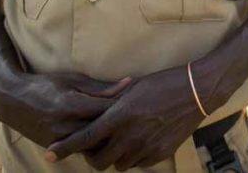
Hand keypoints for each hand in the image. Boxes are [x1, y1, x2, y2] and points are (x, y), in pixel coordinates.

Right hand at [0, 71, 131, 148]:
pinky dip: (94, 146)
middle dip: (120, 127)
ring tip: (125, 132)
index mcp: (71, 104)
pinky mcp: (53, 148)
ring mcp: (58, 139)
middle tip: (137, 121)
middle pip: (102, 132)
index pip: (107, 110)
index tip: (139, 103)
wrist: (12, 100)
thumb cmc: (46, 84)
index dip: (125, 108)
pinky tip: (106, 140)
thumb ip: (101, 87)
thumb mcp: (73, 79)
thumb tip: (129, 83)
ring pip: (93, 146)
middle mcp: (64, 125)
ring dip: (108, 140)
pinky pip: (80, 151)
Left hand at [45, 64, 206, 170]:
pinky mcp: (160, 154)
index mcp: (120, 116)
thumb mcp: (133, 88)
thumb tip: (94, 111)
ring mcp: (146, 148)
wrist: (197, 91)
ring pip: (118, 165)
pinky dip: (132, 157)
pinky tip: (137, 143)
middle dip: (91, 157)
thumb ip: (111, 102)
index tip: (50, 154)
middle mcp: (131, 135)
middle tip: (92, 147)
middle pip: (98, 160)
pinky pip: (138, 164)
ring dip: (113, 157)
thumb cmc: (163, 83)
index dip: (64, 148)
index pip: (85, 138)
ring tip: (118, 142)